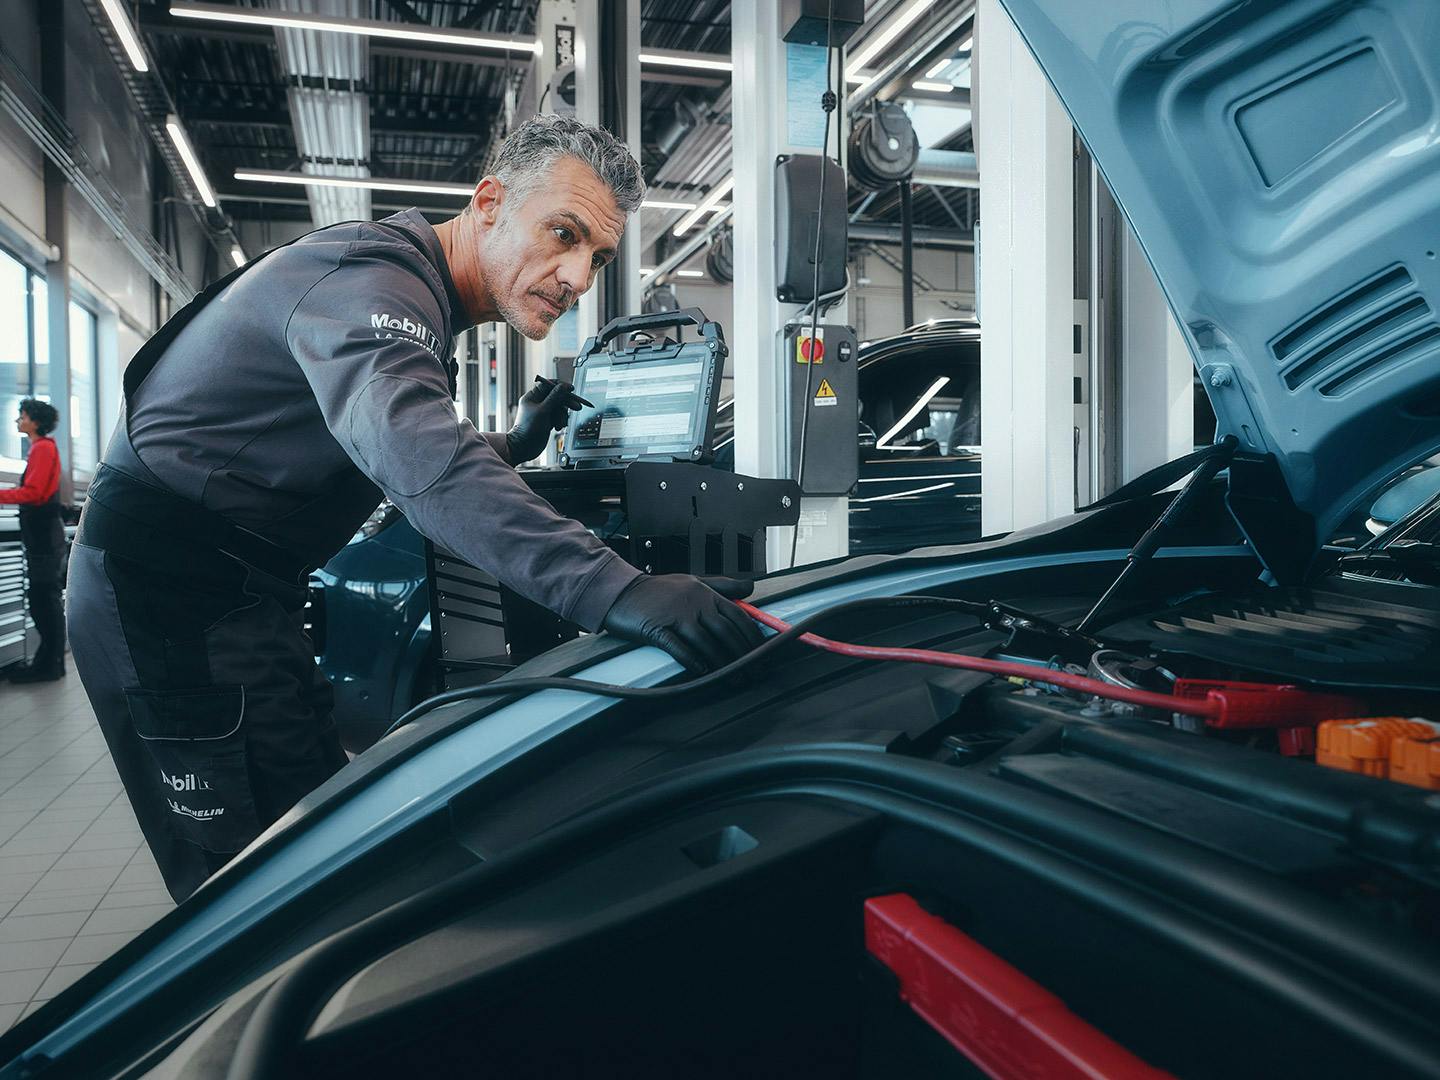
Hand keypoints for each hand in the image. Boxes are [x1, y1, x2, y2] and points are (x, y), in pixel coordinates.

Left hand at [507, 378, 580, 463]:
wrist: (524, 447)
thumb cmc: (528, 429)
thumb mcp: (543, 411)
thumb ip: (554, 397)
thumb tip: (563, 386)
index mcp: (532, 397)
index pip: (548, 385)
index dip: (560, 386)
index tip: (571, 389)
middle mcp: (537, 403)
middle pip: (556, 397)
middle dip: (566, 402)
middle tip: (577, 406)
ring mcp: (543, 412)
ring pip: (559, 408)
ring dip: (562, 415)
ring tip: (561, 424)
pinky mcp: (547, 421)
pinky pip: (558, 417)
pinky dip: (560, 421)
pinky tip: (557, 427)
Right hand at [601, 574, 764, 673]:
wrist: (621, 591)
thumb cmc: (659, 589)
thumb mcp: (694, 580)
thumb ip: (724, 585)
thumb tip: (751, 586)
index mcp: (705, 593)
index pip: (738, 615)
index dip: (752, 636)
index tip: (762, 652)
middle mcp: (694, 603)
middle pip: (726, 632)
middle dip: (743, 654)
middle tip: (754, 671)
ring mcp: (676, 616)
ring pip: (707, 643)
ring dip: (723, 663)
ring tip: (734, 678)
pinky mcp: (657, 629)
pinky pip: (679, 648)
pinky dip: (693, 661)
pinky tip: (704, 672)